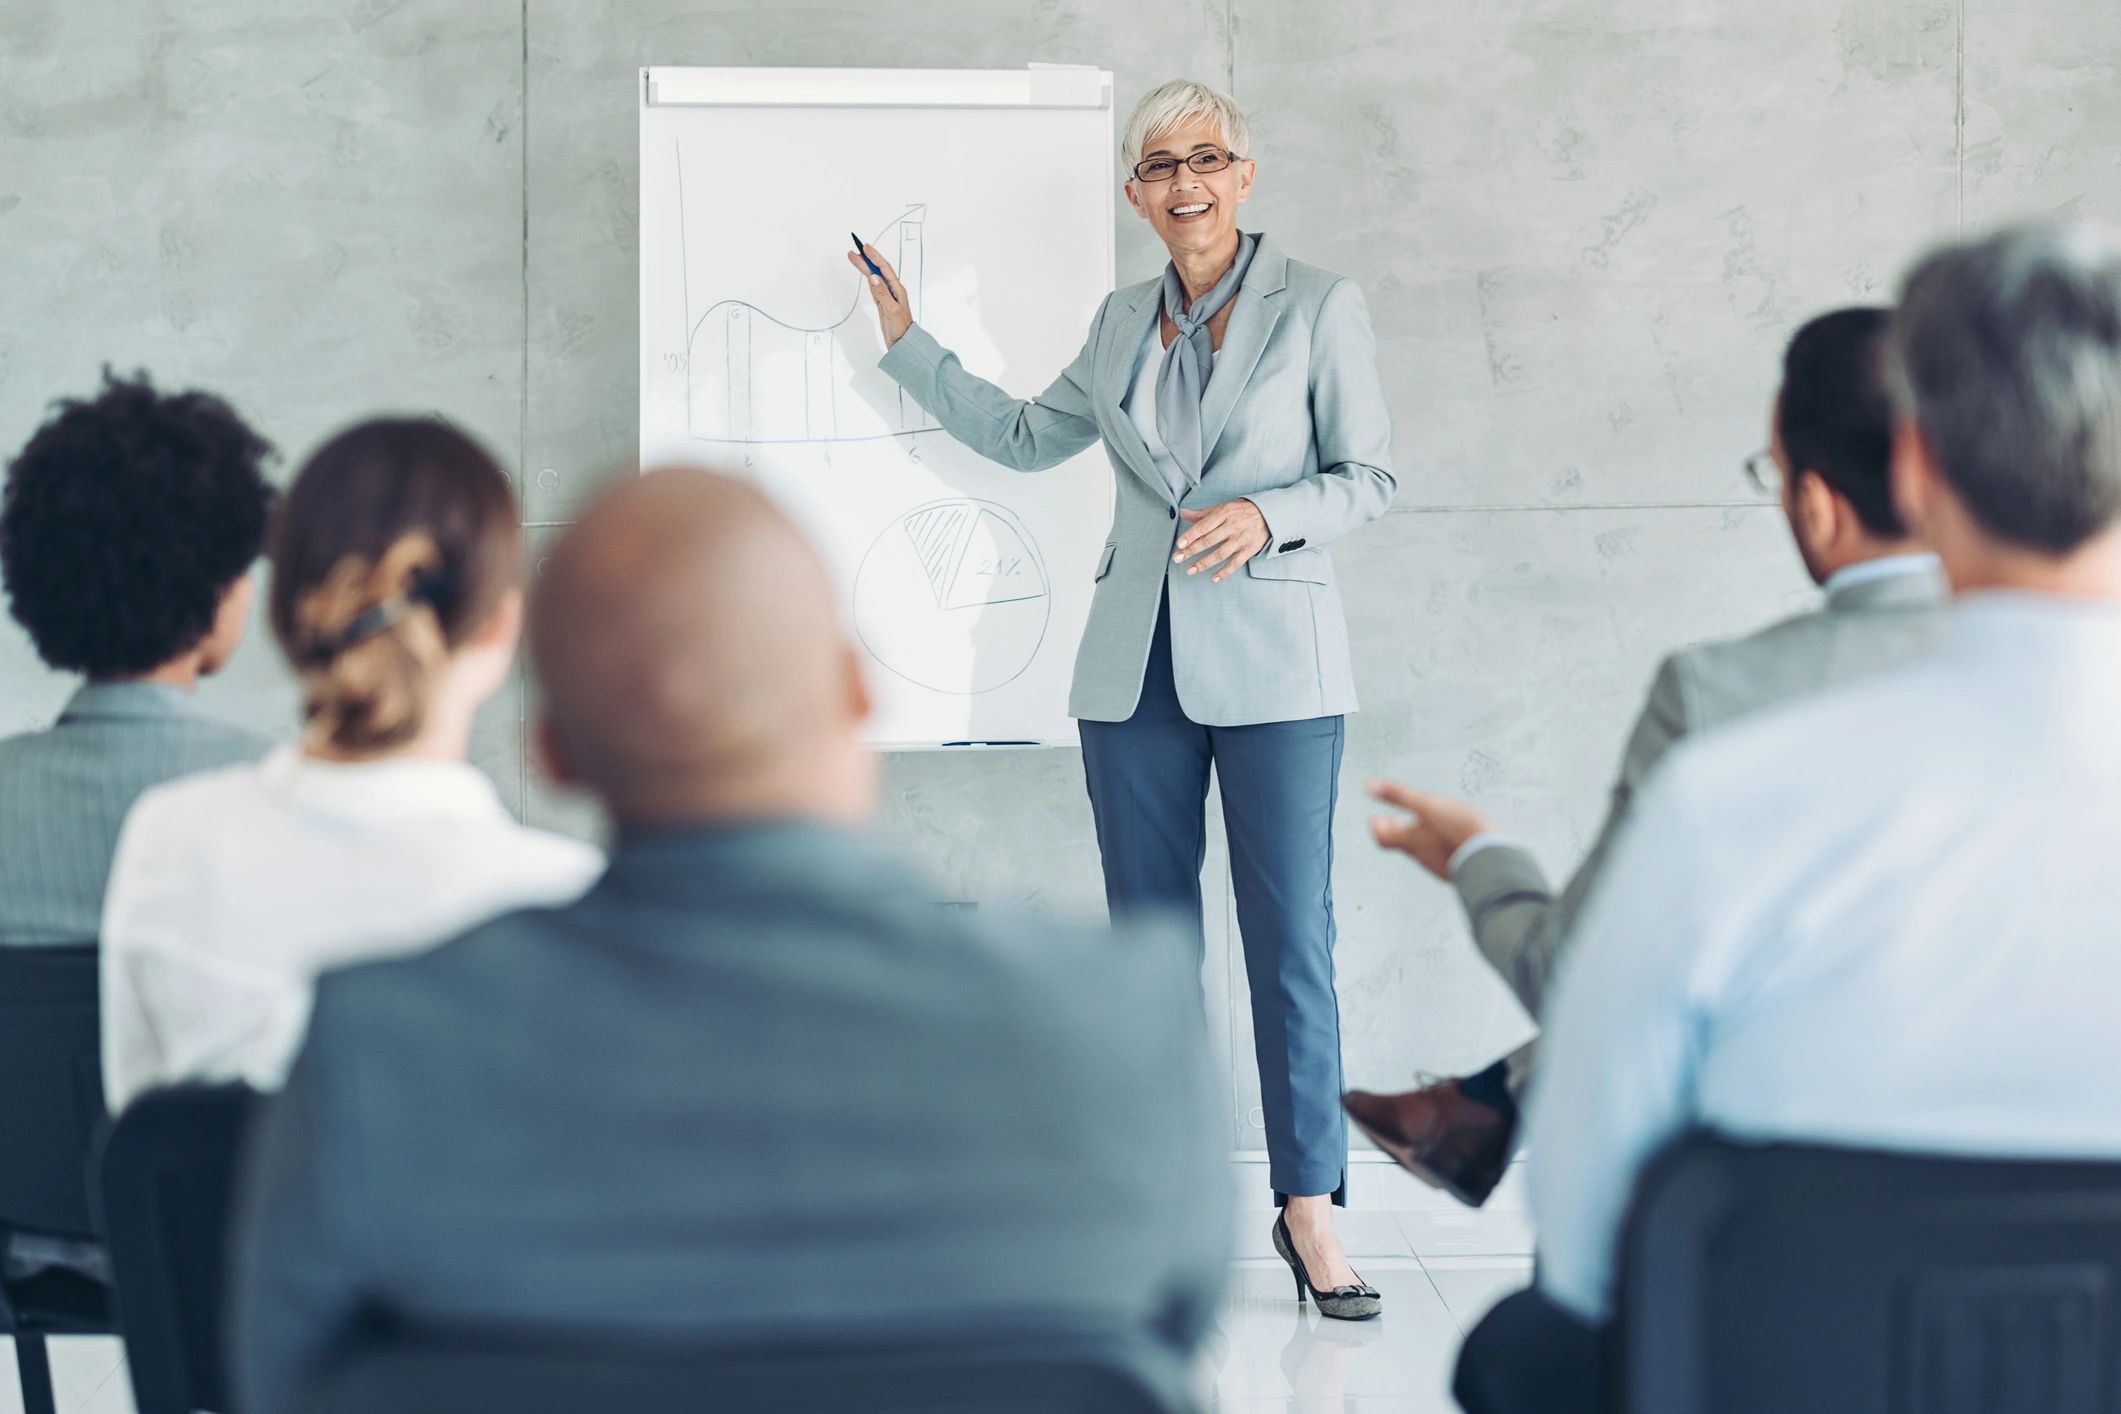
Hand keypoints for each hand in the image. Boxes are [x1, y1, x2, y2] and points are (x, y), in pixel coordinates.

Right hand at [845, 243, 912, 347]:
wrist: (903, 343)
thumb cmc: (901, 328)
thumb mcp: (891, 310)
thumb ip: (882, 294)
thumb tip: (873, 277)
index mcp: (897, 290)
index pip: (884, 269)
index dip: (874, 257)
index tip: (865, 248)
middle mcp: (893, 291)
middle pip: (877, 271)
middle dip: (866, 260)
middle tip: (854, 251)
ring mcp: (887, 297)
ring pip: (874, 278)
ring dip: (866, 268)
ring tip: (856, 258)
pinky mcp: (883, 304)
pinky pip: (874, 288)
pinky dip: (869, 280)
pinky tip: (866, 275)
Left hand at [1173, 499, 1269, 582]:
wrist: (1268, 514)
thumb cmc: (1240, 511)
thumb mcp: (1221, 508)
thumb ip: (1201, 513)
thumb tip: (1182, 512)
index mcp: (1223, 514)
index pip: (1203, 526)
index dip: (1190, 535)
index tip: (1179, 544)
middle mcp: (1232, 526)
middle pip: (1209, 540)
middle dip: (1191, 551)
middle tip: (1178, 558)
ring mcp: (1241, 539)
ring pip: (1220, 554)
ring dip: (1204, 563)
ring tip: (1190, 570)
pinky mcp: (1249, 550)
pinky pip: (1235, 563)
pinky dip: (1224, 572)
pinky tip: (1213, 579)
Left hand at [1367, 780, 1491, 880]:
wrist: (1490, 858)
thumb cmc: (1459, 830)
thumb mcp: (1427, 805)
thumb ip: (1399, 795)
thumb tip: (1370, 786)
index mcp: (1411, 840)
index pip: (1382, 838)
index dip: (1377, 827)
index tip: (1377, 818)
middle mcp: (1421, 855)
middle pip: (1402, 844)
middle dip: (1397, 831)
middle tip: (1393, 821)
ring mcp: (1438, 864)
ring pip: (1423, 851)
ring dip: (1419, 838)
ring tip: (1424, 826)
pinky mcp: (1456, 869)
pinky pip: (1441, 858)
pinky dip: (1438, 847)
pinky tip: (1449, 840)